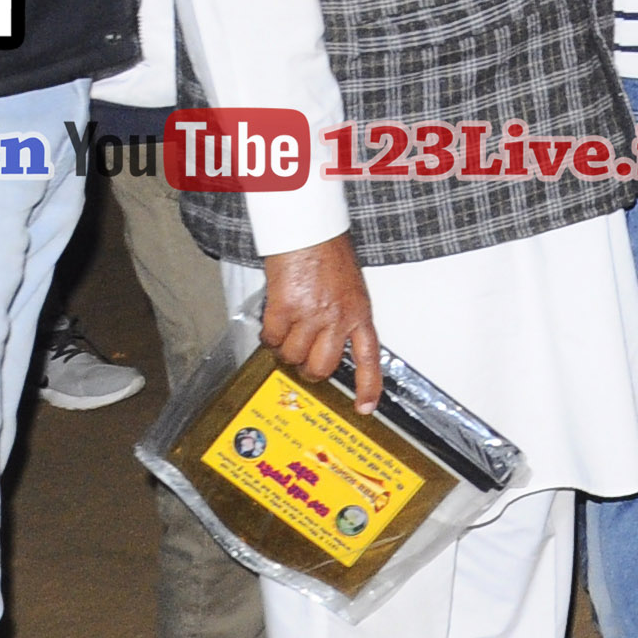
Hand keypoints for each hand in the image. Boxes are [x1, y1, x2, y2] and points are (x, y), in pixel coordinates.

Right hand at [261, 233, 382, 407]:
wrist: (309, 229)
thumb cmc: (329, 252)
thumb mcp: (350, 288)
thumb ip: (343, 315)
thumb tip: (329, 341)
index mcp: (359, 313)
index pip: (368, 358)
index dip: (367, 387)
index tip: (364, 407)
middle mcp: (338, 318)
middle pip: (322, 367)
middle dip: (308, 369)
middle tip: (301, 360)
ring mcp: (311, 315)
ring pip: (293, 356)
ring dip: (285, 349)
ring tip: (286, 329)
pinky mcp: (284, 309)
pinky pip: (272, 338)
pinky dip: (269, 335)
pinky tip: (272, 320)